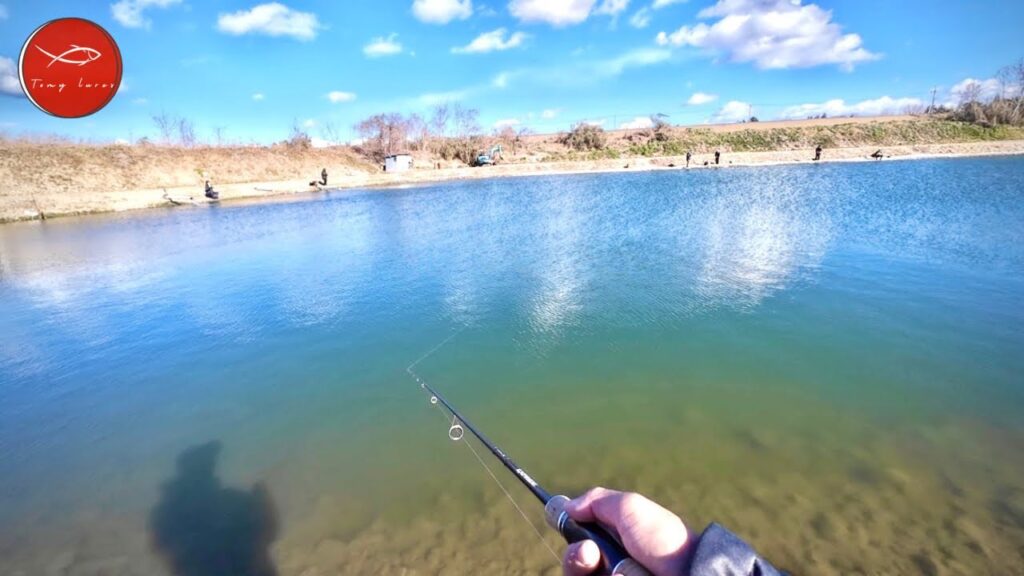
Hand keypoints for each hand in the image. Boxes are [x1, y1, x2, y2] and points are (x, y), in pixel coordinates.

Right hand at [561, 487, 689, 575]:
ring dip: (596, 571)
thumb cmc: (663, 540)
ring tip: (622, 572)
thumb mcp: (630, 508)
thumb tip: (566, 506)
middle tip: (589, 554)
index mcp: (614, 541)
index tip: (555, 521)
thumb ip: (596, 501)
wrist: (690, 573)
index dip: (568, 536)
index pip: (578, 542)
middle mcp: (612, 564)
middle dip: (575, 558)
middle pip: (573, 566)